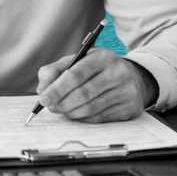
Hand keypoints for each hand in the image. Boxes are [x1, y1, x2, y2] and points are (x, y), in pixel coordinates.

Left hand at [35, 50, 158, 122]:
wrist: (134, 78)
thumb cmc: (99, 70)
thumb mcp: (79, 61)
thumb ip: (56, 70)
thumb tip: (43, 89)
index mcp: (103, 57)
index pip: (76, 74)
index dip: (57, 88)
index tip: (43, 98)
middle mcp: (118, 72)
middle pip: (83, 93)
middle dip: (62, 103)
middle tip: (50, 107)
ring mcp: (126, 91)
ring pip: (91, 108)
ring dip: (71, 112)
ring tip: (62, 110)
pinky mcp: (130, 108)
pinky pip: (100, 118)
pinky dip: (84, 118)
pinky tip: (77, 113)